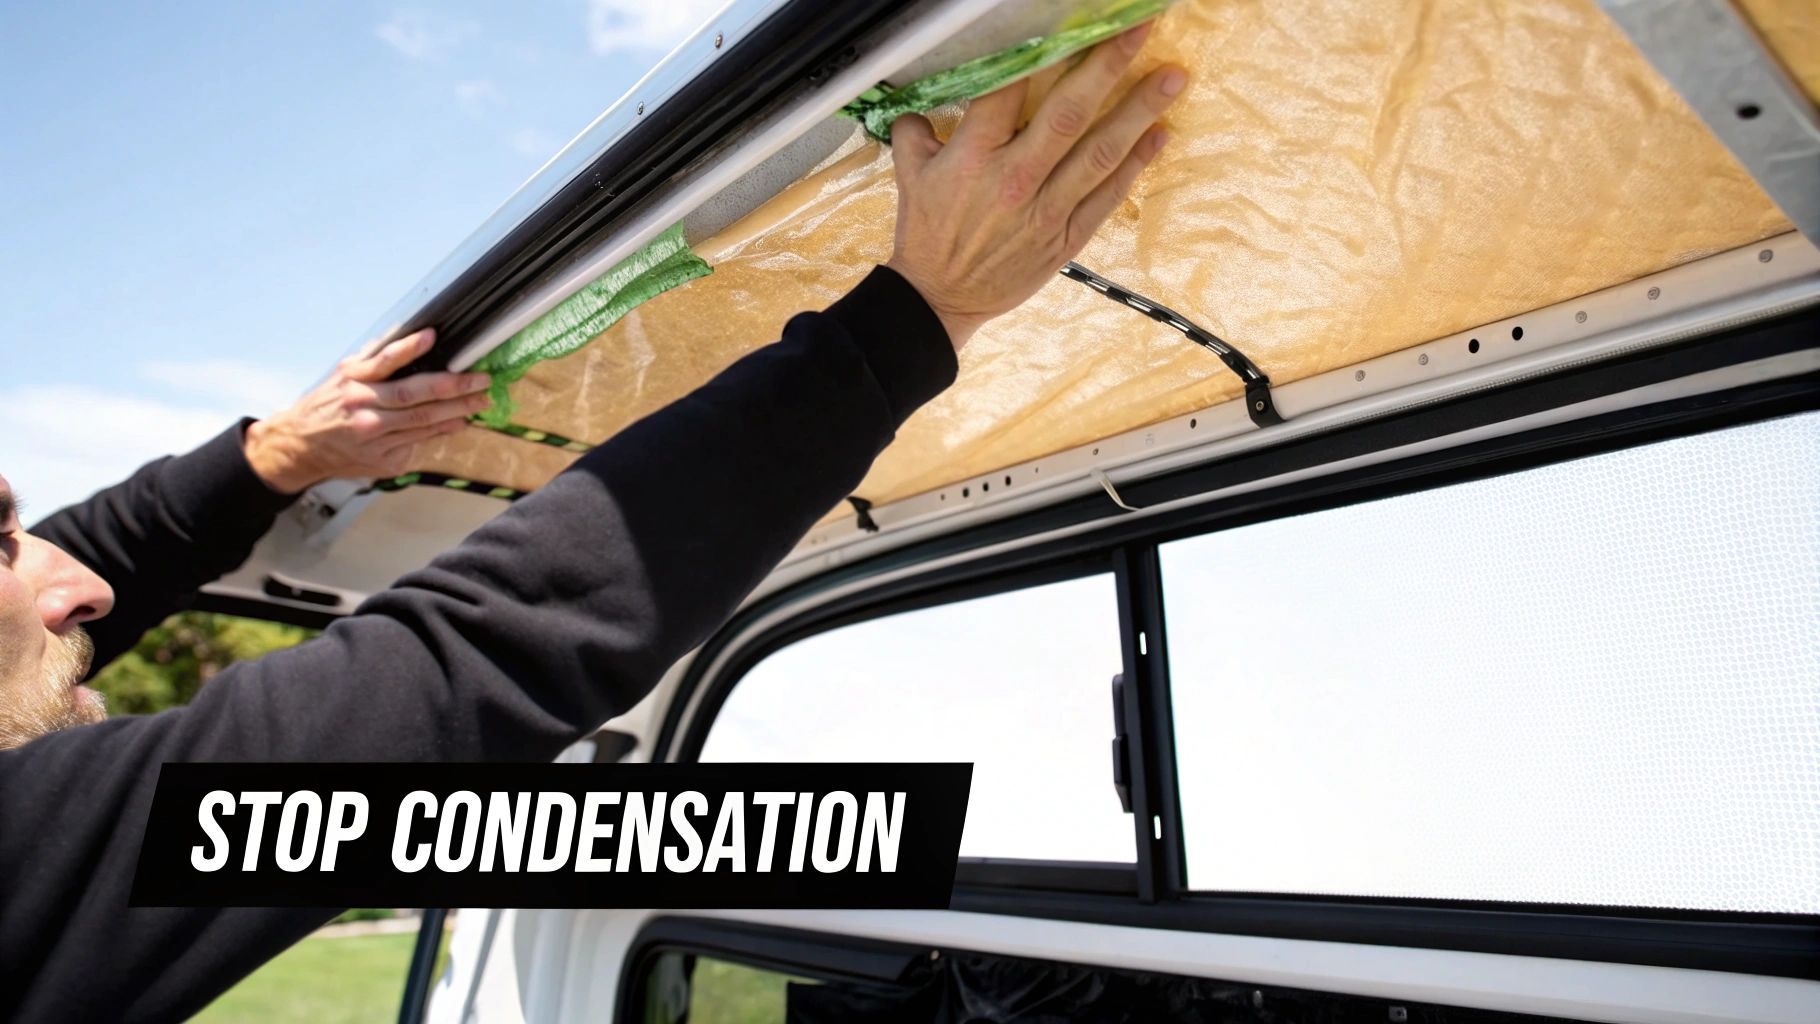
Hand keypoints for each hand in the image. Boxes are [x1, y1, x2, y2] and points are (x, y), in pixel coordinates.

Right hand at [243, 329, 491, 492]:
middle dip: (453, 387)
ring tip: (480, 401)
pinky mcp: (382, 460)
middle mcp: (363, 409)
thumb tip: (403, 335)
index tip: (432, 336)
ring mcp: (374, 437)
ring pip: (422, 423)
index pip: (384, 362)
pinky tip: (458, 423)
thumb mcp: (340, 376)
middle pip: (413, 396)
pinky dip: (441, 431)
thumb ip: (371, 359)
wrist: (300, 448)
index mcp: (353, 384)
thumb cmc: (325, 408)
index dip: (409, 349)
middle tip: (480, 380)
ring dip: (456, 411)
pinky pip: (418, 443)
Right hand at [885, 22, 1184, 349]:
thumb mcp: (908, 176)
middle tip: (1140, 30)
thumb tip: (921, 102)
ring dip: (1139, 111)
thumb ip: (915, 132)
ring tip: (1173, 78)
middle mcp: (1014, 179)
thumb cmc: (928, 235)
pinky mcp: (1065, 238)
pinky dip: (1136, 165)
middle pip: (1068, 114)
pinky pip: (1107, 196)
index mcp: (973, 157)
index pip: (1009, 91)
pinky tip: (1160, 135)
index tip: (1071, 24)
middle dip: (1107, 66)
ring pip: (1100, 153)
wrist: (941, 299)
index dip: (1040, 53)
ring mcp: (1045, 210)